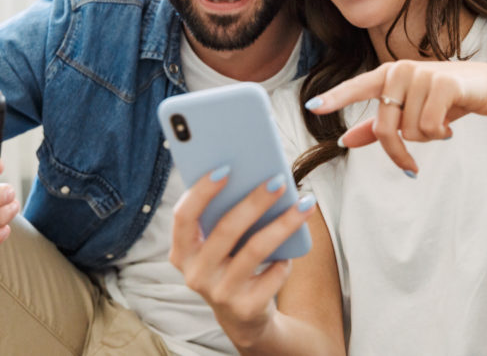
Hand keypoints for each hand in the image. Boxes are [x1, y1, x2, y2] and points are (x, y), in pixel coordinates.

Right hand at [169, 168, 316, 349]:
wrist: (244, 317)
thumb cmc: (231, 264)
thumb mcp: (219, 246)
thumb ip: (223, 216)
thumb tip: (256, 176)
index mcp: (182, 252)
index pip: (183, 217)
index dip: (201, 192)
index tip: (226, 168)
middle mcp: (195, 274)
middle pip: (226, 229)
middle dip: (255, 201)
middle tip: (278, 180)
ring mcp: (220, 293)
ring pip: (256, 249)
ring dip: (283, 223)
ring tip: (304, 203)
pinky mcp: (246, 308)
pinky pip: (273, 273)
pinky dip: (286, 258)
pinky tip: (294, 248)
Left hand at [306, 60, 486, 174]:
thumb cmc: (445, 98)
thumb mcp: (409, 111)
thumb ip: (376, 127)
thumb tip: (345, 142)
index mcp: (387, 75)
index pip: (355, 88)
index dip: (334, 98)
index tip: (312, 108)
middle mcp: (400, 71)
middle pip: (385, 127)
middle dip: (399, 151)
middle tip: (411, 164)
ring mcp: (422, 74)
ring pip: (411, 131)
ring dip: (427, 138)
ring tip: (440, 125)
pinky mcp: (443, 84)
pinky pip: (430, 127)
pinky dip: (440, 133)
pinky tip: (450, 124)